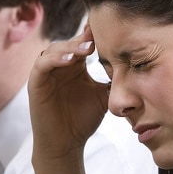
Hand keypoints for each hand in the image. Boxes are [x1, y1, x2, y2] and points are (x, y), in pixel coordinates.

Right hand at [28, 26, 108, 159]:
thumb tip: (136, 66)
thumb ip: (113, 79)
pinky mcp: (36, 82)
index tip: (111, 29)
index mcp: (75, 65)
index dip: (94, 35)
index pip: (84, 43)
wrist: (67, 144)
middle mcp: (60, 65)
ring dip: (70, 47)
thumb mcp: (103, 96)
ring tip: (86, 49)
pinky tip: (70, 61)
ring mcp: (46, 72)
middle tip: (97, 37)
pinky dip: (54, 59)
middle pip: (70, 42)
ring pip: (55, 49)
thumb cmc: (83, 120)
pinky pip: (42, 65)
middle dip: (83, 39)